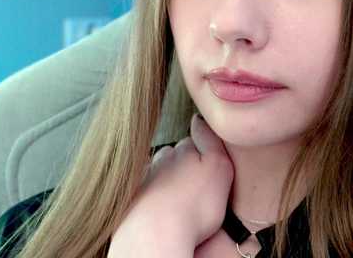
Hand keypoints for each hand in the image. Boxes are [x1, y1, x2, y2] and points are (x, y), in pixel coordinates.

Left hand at [108, 113, 234, 254]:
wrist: (156, 235)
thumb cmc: (194, 206)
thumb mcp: (218, 168)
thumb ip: (210, 140)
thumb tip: (198, 118)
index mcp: (182, 151)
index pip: (194, 139)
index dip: (203, 148)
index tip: (210, 160)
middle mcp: (161, 160)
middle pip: (174, 154)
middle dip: (183, 162)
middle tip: (195, 180)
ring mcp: (145, 179)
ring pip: (158, 171)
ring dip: (166, 178)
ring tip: (178, 194)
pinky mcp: (133, 199)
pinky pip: (145, 191)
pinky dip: (152, 195)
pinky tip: (159, 204)